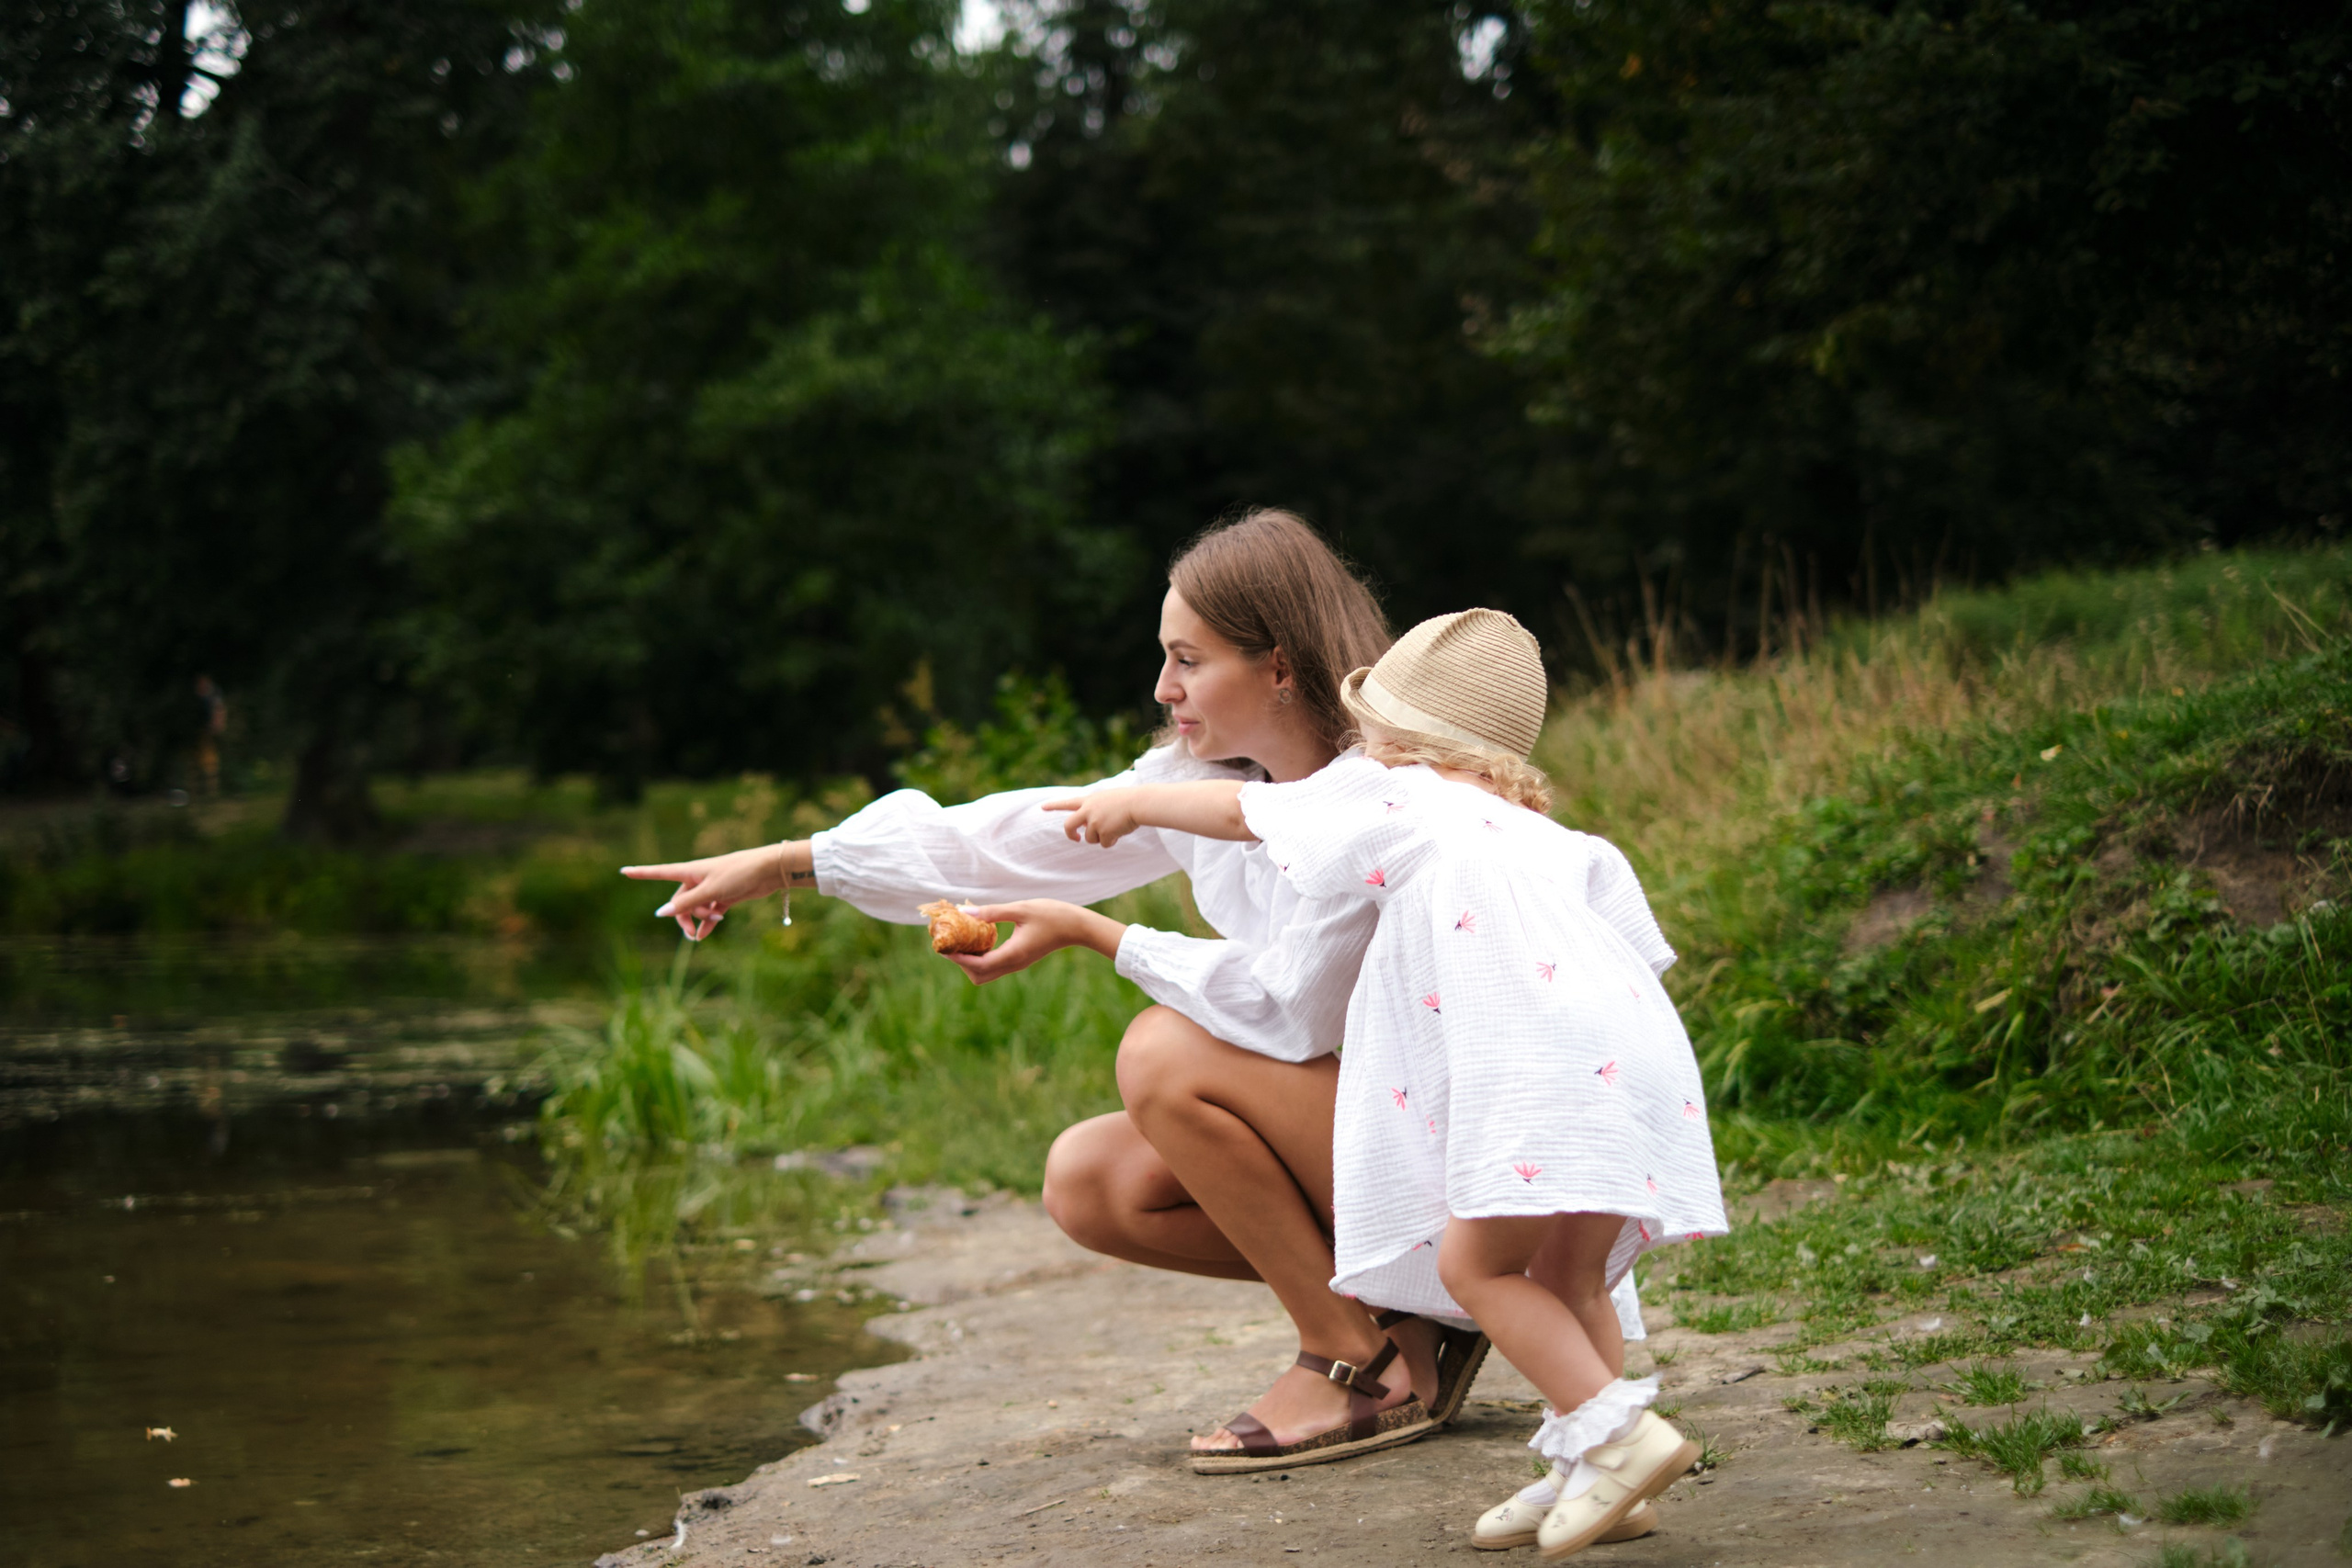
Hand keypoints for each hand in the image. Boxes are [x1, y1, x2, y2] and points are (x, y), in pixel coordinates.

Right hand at [620, 843, 791, 940]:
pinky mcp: (725, 896)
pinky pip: (710, 913)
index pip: (659, 873)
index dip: (641, 873)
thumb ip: (686, 903)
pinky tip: (705, 936)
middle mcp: (698, 879)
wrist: (769, 871)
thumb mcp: (710, 890)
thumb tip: (660, 913)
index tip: (623, 871)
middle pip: (679, 902)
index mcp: (690, 871)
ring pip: (696, 908)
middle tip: (691, 934)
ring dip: (700, 919)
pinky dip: (708, 924)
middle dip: (684, 917)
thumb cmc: (738, 873)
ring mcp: (711, 888)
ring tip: (714, 923)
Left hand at [945, 899, 1124, 984]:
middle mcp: (1014, 964)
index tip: (945, 948)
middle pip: (979, 976)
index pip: (977, 966)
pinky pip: (995, 966)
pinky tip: (980, 939)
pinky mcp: (1020, 960)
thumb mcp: (1021, 908)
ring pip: (986, 974)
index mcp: (1013, 954)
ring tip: (964, 940)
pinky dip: (982, 958)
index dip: (958, 959)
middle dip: (962, 963)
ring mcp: (1017, 964)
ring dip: (971, 962)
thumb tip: (966, 911)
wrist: (1077, 926)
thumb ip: (993, 911)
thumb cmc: (1052, 915)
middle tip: (953, 943)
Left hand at [1043, 787, 1144, 847]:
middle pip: (1068, 826)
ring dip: (1101, 837)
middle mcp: (1088, 811)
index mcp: (1089, 800)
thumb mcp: (1108, 800)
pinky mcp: (1103, 832)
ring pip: (1090, 839)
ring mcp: (1094, 822)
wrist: (1139, 803)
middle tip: (1077, 838)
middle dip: (1071, 835)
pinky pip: (1105, 844)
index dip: (1054, 805)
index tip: (1042, 807)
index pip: (1068, 802)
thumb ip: (1096, 810)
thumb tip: (1089, 829)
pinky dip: (1112, 841)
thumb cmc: (1129, 801)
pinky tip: (1120, 832)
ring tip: (1115, 827)